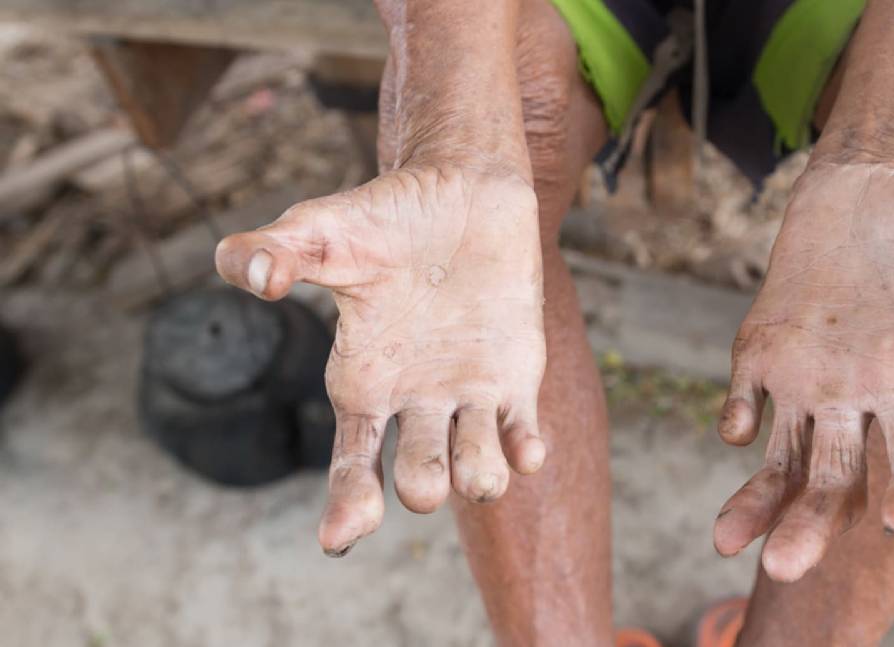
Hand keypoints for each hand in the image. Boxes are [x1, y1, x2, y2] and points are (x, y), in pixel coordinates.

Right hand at [215, 167, 545, 555]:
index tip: (340, 538)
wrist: (463, 187)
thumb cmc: (386, 215)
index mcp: (362, 382)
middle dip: (420, 486)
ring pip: (475, 466)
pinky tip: (527, 451)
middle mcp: (414, 401)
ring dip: (479, 479)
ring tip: (480, 475)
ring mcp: (467, 393)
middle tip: (423, 480)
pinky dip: (525, 451)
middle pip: (416, 477)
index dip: (346, 504)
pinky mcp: (515, 377)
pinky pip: (522, 432)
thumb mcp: (321, 228)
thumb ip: (275, 250)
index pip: (352, 462)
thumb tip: (247, 274)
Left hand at [713, 162, 893, 580]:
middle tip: (783, 570)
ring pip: (780, 459)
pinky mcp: (761, 350)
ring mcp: (804, 379)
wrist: (865, 188)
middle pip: (831, 482)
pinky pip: (743, 399)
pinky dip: (735, 415)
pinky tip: (736, 424)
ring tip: (726, 543)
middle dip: (809, 526)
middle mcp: (854, 398)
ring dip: (758, 503)